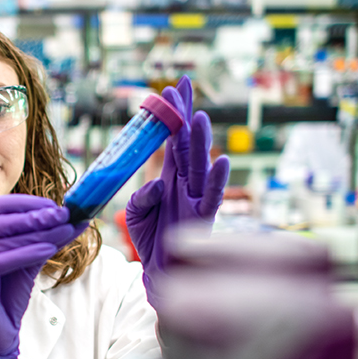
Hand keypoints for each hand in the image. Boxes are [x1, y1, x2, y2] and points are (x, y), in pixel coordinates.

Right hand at [0, 195, 74, 358]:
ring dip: (37, 234)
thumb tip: (74, 218)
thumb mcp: (26, 262)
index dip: (24, 203)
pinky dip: (26, 254)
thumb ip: (42, 239)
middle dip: (34, 217)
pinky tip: (49, 249)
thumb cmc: (5, 299)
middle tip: (63, 213)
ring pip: (2, 241)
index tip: (53, 204)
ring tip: (63, 229)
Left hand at [126, 76, 230, 287]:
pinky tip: (221, 160)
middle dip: (184, 115)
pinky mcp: (204, 216)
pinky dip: (217, 179)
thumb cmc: (150, 239)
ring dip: (200, 141)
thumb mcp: (136, 213)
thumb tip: (156, 186)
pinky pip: (212, 196)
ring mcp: (196, 197)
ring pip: (200, 164)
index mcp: (169, 177)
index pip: (172, 139)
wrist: (160, 270)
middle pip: (186, 143)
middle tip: (181, 89)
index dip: (173, 115)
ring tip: (198, 117)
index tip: (171, 88)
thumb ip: (141, 197)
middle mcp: (185, 182)